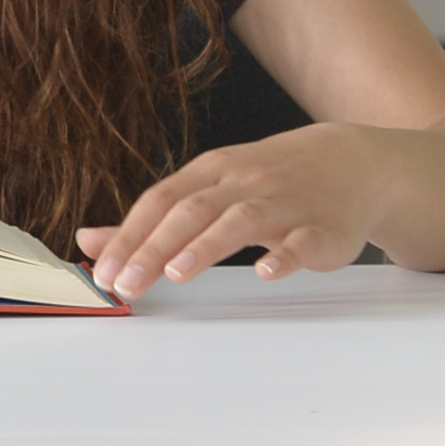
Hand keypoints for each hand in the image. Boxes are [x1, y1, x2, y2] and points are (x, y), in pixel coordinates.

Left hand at [82, 124, 416, 293]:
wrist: (354, 162)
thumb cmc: (270, 180)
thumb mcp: (209, 188)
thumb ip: (152, 219)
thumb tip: (90, 240)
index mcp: (212, 173)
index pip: (161, 201)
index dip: (130, 236)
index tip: (105, 271)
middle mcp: (244, 183)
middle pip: (192, 211)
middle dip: (155, 247)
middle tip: (126, 283)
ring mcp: (285, 203)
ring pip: (241, 220)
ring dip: (207, 245)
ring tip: (177, 273)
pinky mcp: (323, 228)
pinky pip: (303, 240)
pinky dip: (285, 255)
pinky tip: (266, 272)